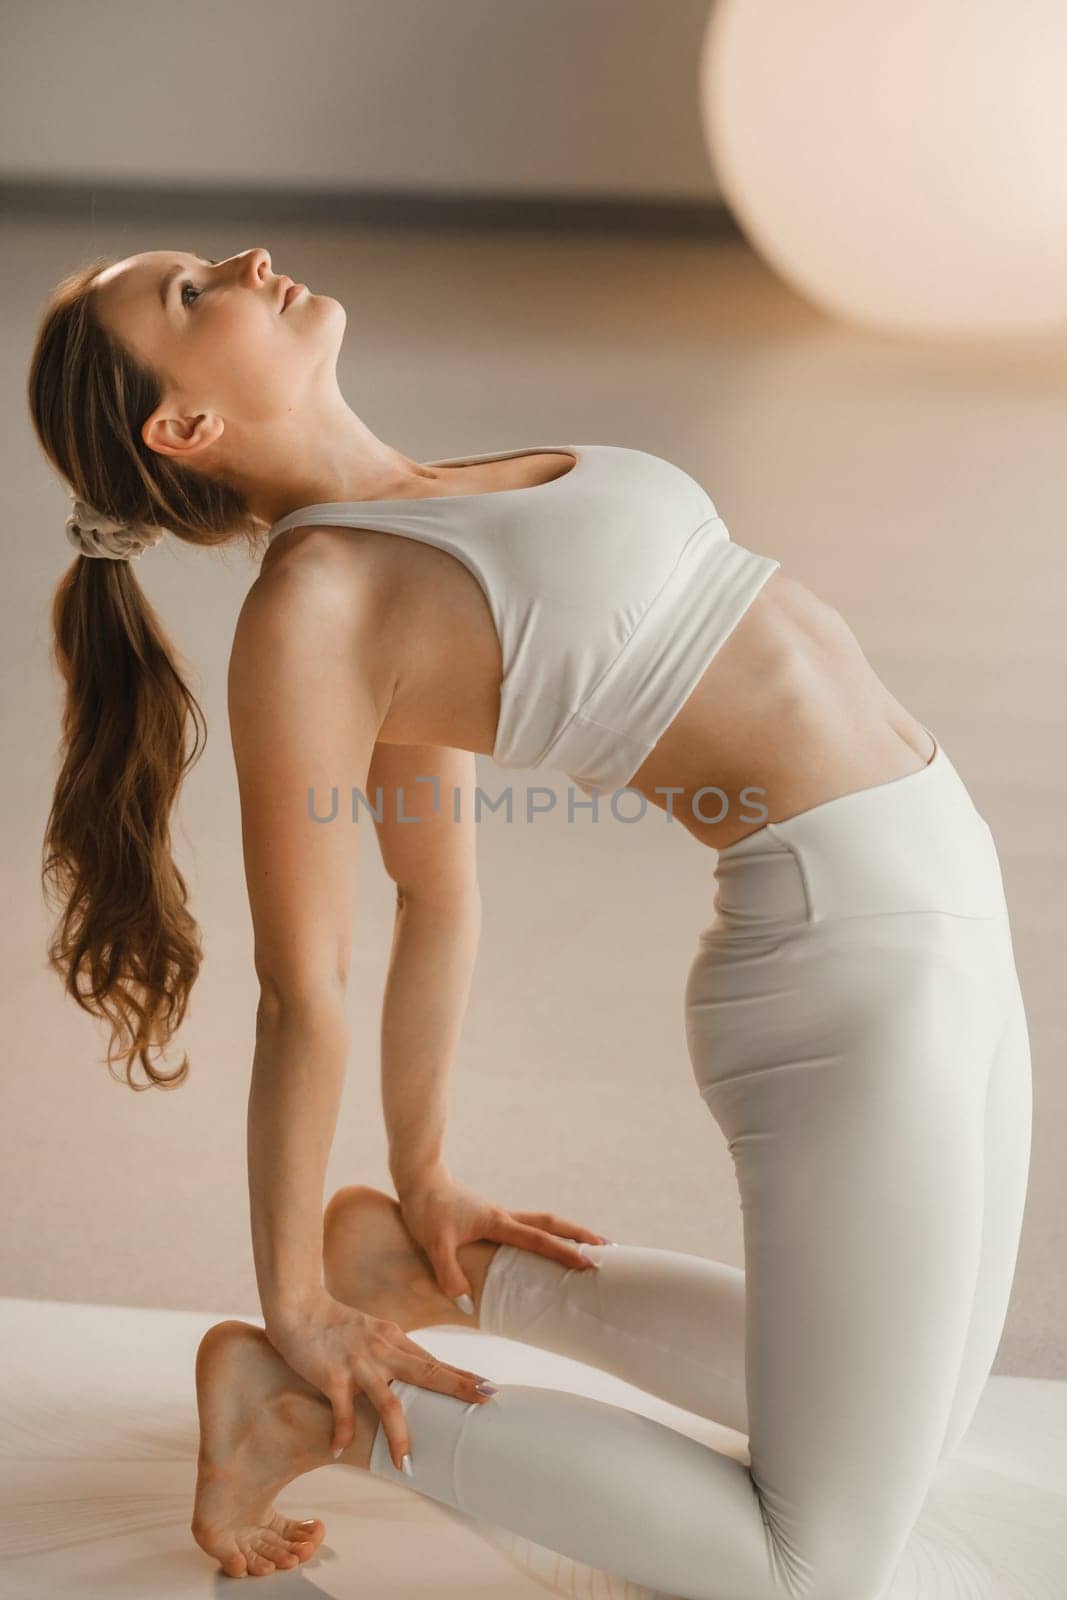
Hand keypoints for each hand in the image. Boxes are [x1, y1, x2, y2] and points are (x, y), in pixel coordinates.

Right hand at [265, 1288, 494, 1465]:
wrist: (297, 1304)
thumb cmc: (334, 1323)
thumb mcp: (372, 1332)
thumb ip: (391, 1350)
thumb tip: (414, 1372)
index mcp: (394, 1339)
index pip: (434, 1362)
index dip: (462, 1376)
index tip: (490, 1387)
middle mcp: (382, 1350)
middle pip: (427, 1373)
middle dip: (458, 1388)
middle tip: (485, 1400)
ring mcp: (359, 1363)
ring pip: (389, 1402)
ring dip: (400, 1435)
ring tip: (406, 1464)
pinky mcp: (332, 1375)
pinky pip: (343, 1411)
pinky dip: (344, 1432)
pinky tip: (340, 1448)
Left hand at [396, 1168, 610, 1311]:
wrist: (419, 1176)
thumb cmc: (426, 1207)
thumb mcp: (434, 1243)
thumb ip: (449, 1273)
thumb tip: (466, 1304)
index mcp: (497, 1222)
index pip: (538, 1240)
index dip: (564, 1252)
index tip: (589, 1264)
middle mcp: (504, 1216)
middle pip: (552, 1224)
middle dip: (580, 1235)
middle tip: (609, 1248)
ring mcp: (500, 1215)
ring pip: (542, 1223)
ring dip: (566, 1233)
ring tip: (588, 1246)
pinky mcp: (491, 1217)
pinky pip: (528, 1227)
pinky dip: (545, 1234)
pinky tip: (545, 1246)